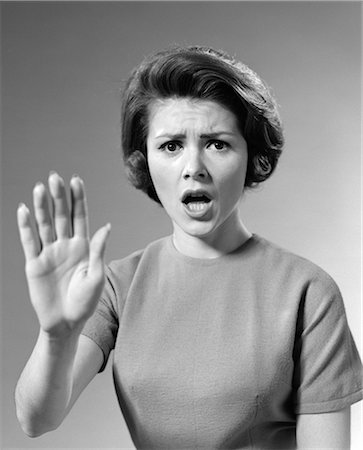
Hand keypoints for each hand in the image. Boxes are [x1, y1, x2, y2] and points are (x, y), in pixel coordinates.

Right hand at [17, 172, 110, 336]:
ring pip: (44, 224)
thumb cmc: (86, 301)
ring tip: (40, 187)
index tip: (76, 180)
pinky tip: (23, 210)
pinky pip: (29, 241)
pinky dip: (25, 226)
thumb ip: (98, 250)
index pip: (80, 217)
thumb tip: (107, 225)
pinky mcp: (34, 264)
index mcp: (83, 246)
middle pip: (61, 216)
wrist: (66, 323)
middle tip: (55, 177)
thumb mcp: (96, 275)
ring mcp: (49, 253)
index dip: (78, 199)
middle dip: (59, 196)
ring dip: (42, 206)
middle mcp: (65, 245)